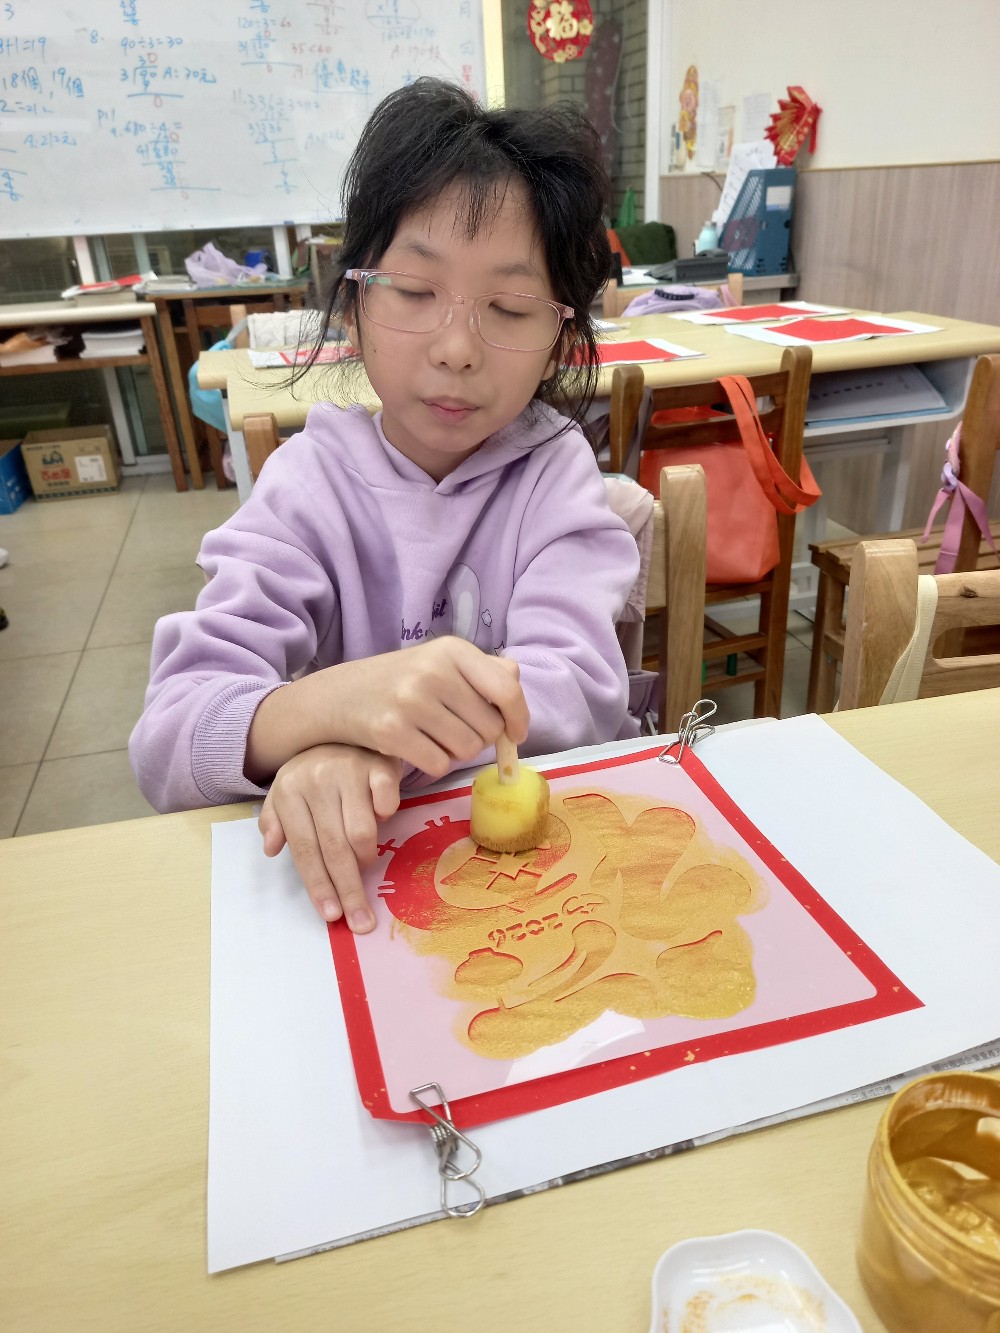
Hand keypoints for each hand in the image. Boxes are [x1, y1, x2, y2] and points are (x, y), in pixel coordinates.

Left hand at [258, 744, 401, 931]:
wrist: (344, 724)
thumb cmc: (314, 769)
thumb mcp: (286, 791)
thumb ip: (275, 821)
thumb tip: (270, 849)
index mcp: (290, 792)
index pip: (304, 850)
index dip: (319, 886)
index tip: (332, 916)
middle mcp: (317, 781)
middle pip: (334, 848)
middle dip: (348, 890)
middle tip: (361, 921)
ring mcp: (350, 771)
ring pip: (361, 832)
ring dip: (366, 858)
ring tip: (366, 865)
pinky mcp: (380, 766)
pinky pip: (386, 804)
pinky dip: (386, 819)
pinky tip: (383, 821)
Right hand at [352, 636, 527, 777]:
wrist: (338, 695)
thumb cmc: (400, 680)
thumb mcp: (440, 661)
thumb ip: (484, 671)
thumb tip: (516, 691)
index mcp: (452, 650)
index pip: (506, 689)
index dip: (519, 717)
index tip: (516, 733)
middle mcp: (433, 671)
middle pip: (490, 727)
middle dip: (480, 737)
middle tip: (455, 730)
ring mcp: (411, 702)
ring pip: (468, 749)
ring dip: (457, 752)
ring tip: (435, 737)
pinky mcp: (393, 732)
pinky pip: (440, 765)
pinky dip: (435, 764)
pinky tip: (419, 748)